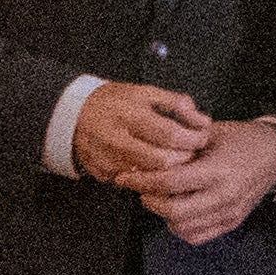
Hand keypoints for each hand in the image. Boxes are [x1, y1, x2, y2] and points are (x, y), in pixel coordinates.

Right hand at [72, 81, 213, 193]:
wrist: (73, 114)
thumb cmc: (114, 102)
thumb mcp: (144, 92)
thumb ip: (176, 103)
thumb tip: (202, 120)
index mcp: (129, 115)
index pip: (170, 134)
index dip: (192, 139)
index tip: (201, 138)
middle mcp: (117, 140)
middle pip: (162, 161)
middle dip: (184, 159)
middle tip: (191, 152)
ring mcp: (108, 160)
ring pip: (150, 177)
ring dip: (169, 171)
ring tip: (175, 159)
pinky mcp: (103, 174)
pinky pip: (135, 181)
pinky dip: (149, 176)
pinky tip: (153, 165)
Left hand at [141, 113, 275, 247]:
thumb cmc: (241, 138)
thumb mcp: (211, 132)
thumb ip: (181, 143)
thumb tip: (144, 153)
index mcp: (218, 170)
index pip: (171, 182)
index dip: (143, 181)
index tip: (127, 176)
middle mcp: (225, 196)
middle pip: (174, 211)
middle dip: (150, 200)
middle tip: (141, 189)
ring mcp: (229, 213)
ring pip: (183, 227)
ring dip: (163, 215)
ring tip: (158, 198)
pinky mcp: (232, 222)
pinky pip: (197, 236)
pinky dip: (180, 227)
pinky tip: (176, 211)